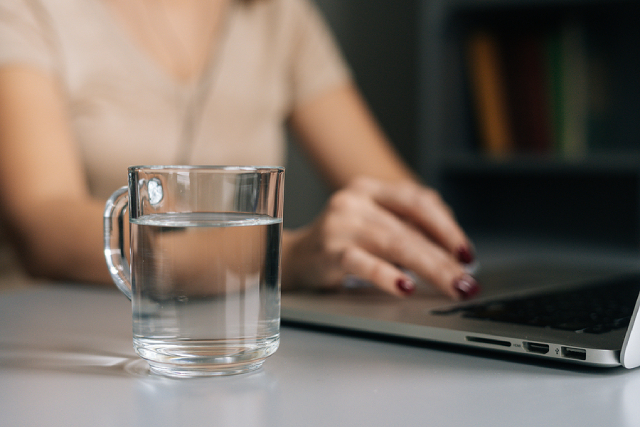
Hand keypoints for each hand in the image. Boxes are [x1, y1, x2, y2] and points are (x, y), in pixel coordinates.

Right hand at [282, 177, 479, 298]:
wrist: (295, 257)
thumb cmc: (342, 243)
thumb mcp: (376, 227)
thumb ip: (409, 230)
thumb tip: (456, 255)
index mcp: (372, 189)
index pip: (419, 201)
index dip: (447, 227)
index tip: (467, 253)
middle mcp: (356, 200)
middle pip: (410, 229)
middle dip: (445, 258)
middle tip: (468, 281)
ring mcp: (341, 223)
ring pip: (394, 244)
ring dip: (429, 269)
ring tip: (452, 286)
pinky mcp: (329, 250)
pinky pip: (362, 263)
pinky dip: (386, 275)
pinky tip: (405, 287)